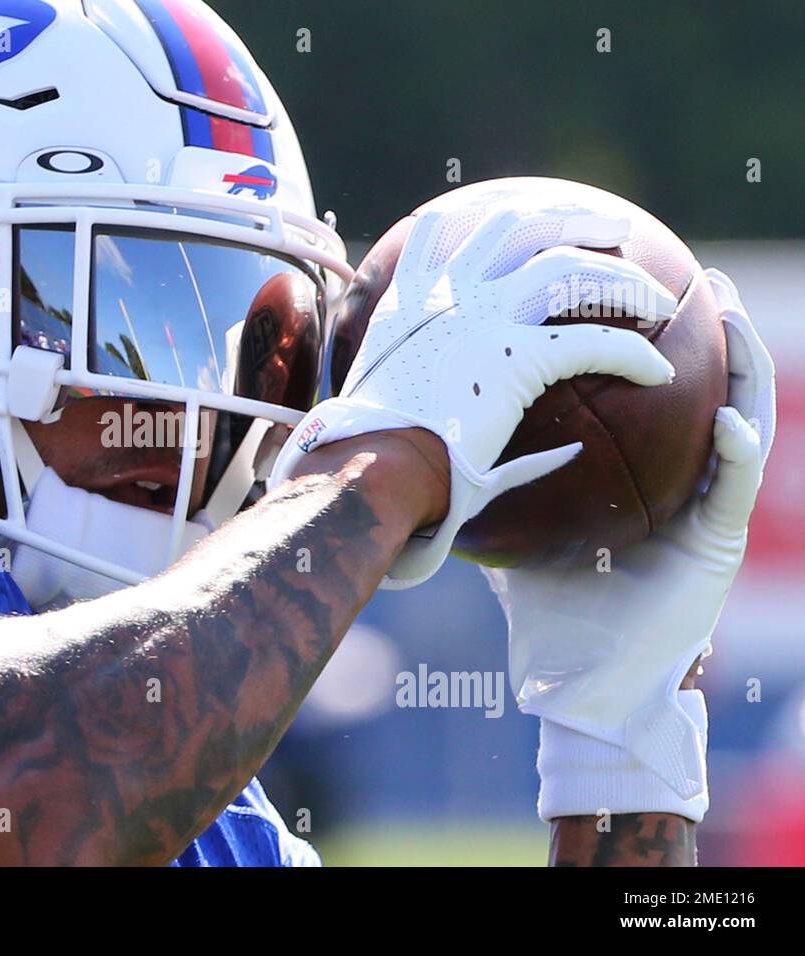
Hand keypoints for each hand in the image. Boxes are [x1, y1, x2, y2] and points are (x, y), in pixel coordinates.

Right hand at [271, 189, 677, 586]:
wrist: (374, 464)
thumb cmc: (373, 450)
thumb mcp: (380, 402)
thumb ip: (414, 387)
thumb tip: (444, 412)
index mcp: (408, 302)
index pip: (435, 231)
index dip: (480, 214)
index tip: (515, 216)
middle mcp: (447, 295)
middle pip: (519, 225)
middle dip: (571, 218)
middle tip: (610, 231)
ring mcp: (483, 318)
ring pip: (569, 268)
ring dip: (622, 278)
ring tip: (659, 301)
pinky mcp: (519, 355)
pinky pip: (596, 342)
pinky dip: (634, 356)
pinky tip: (657, 374)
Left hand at [484, 268, 775, 818]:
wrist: (581, 685)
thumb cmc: (547, 613)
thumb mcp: (514, 529)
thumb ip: (493, 482)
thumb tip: (435, 435)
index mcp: (636, 475)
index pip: (647, 394)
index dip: (643, 340)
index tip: (622, 286)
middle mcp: (676, 481)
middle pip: (702, 388)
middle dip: (708, 327)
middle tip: (695, 274)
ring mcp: (705, 511)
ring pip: (742, 420)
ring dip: (746, 366)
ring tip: (734, 314)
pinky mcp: (720, 545)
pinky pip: (735, 487)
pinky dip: (740, 450)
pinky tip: (731, 420)